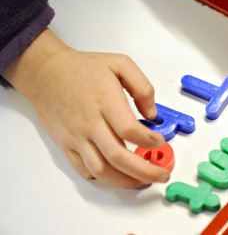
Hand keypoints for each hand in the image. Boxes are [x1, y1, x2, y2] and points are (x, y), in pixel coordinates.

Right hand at [4, 29, 168, 187]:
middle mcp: (90, 123)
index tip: (160, 142)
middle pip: (118, 156)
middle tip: (162, 174)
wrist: (47, 73)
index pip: (129, 130)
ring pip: (102, 170)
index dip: (149, 141)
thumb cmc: (84, 68)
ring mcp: (77, 137)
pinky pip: (84, 169)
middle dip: (145, 171)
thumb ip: (142, 87)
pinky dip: (103, 178)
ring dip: (125, 180)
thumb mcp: (120, 64)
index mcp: (105, 101)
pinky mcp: (66, 145)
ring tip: (143, 180)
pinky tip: (118, 175)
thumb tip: (152, 114)